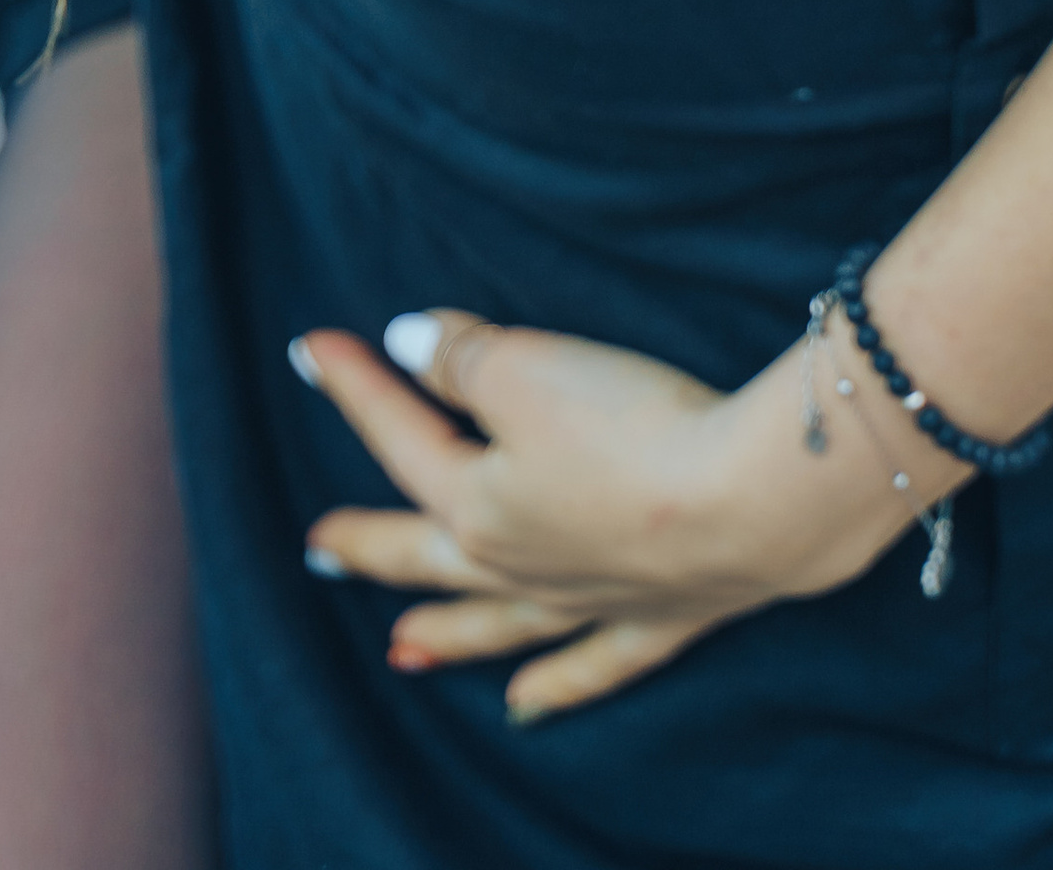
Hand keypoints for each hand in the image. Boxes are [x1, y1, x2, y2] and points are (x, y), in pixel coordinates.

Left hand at [289, 304, 953, 724]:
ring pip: (494, 625)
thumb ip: (459, 356)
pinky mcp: (657, 618)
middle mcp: (517, 568)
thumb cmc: (626, 426)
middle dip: (368, 545)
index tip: (308, 348)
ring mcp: (584, 603)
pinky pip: (588, 666)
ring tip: (399, 651)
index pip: (400, 434)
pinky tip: (521, 706)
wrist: (745, 503)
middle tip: (317, 549)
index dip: (354, 385)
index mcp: (473, 506)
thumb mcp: (526, 366)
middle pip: (424, 554)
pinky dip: (553, 687)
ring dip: (444, 634)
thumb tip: (406, 345)